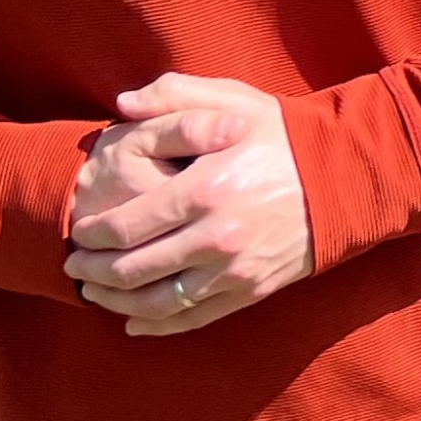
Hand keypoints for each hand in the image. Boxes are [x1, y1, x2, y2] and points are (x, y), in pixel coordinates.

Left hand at [65, 75, 313, 336]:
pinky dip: (156, 325)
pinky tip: (133, 320)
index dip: (92, 234)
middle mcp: (215, 236)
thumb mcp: (233, 100)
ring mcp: (233, 270)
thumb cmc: (282, 136)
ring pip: (157, 302)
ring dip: (116, 302)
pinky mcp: (249, 291)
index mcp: (204, 189)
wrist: (346, 177)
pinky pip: (192, 319)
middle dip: (94, 271)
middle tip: (75, 265)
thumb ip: (173, 96)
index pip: (126, 225)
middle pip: (133, 269)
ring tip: (95, 293)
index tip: (77, 232)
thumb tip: (121, 106)